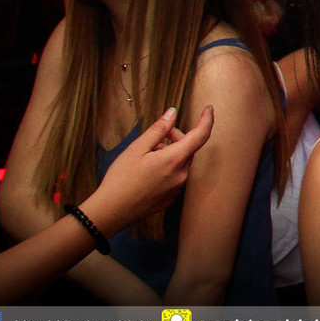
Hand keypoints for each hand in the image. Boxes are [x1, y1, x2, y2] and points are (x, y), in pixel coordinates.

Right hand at [83, 106, 213, 236]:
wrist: (110, 212)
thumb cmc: (120, 179)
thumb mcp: (137, 148)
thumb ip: (159, 129)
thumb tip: (173, 113)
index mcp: (174, 160)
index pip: (201, 135)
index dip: (207, 120)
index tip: (208, 109)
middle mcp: (181, 175)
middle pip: (189, 148)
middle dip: (177, 137)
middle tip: (157, 136)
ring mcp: (177, 188)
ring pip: (181, 162)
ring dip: (170, 152)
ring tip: (146, 154)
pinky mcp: (170, 198)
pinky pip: (175, 176)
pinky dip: (167, 167)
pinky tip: (148, 170)